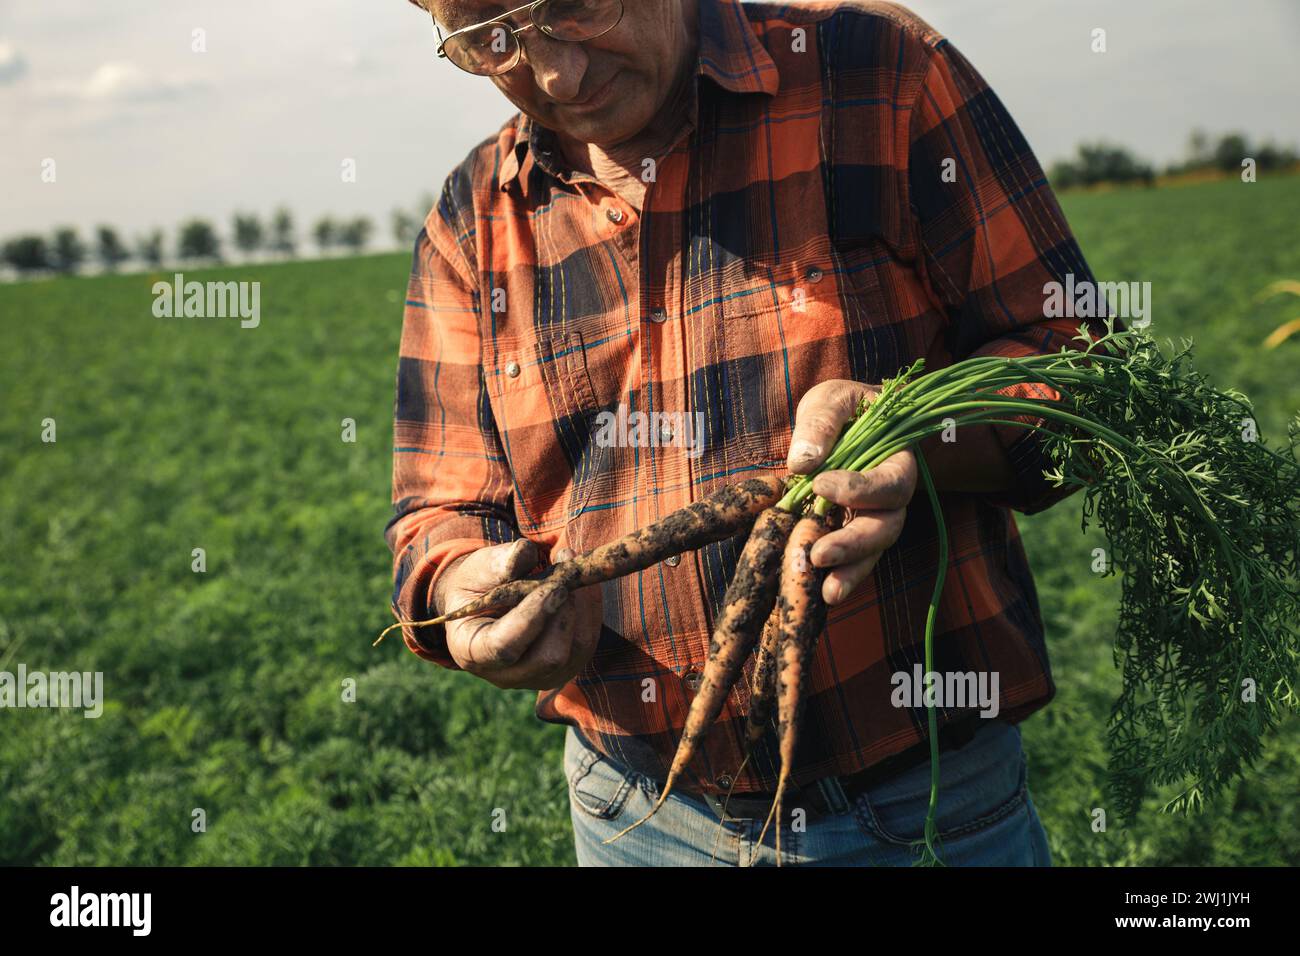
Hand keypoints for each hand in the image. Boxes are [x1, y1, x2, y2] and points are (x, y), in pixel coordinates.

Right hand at [436, 540, 602, 689]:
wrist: (485, 604)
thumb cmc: (477, 586)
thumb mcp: (477, 569)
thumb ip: (496, 563)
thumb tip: (523, 552)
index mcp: (473, 652)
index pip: (505, 647)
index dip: (531, 617)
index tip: (553, 586)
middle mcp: (508, 675)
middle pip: (550, 656)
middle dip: (565, 611)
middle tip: (565, 569)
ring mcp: (541, 676)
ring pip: (578, 647)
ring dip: (582, 603)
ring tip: (569, 566)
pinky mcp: (567, 667)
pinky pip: (590, 639)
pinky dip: (590, 607)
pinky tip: (579, 581)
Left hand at [786, 380, 916, 605]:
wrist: (848, 422)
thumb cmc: (845, 409)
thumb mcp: (832, 400)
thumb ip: (822, 423)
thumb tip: (802, 463)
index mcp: (896, 461)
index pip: (889, 482)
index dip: (860, 489)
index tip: (821, 485)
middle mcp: (891, 498)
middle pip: (885, 527)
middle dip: (854, 544)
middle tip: (820, 554)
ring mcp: (872, 519)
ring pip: (872, 551)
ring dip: (850, 571)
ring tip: (827, 592)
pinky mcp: (851, 535)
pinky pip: (854, 561)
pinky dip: (841, 577)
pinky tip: (822, 595)